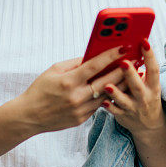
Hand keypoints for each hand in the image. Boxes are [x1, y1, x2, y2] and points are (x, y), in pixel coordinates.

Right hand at [16, 45, 130, 133]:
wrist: (29, 116)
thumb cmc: (40, 89)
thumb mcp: (54, 70)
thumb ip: (75, 63)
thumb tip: (94, 56)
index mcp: (68, 81)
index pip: (95, 65)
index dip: (111, 55)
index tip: (124, 47)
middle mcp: (76, 97)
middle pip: (107, 81)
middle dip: (123, 69)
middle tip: (136, 60)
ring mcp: (80, 110)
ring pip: (107, 95)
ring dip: (121, 84)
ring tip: (132, 74)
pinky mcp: (82, 119)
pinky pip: (99, 106)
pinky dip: (109, 95)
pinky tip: (118, 88)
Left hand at [100, 39, 163, 135]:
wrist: (149, 125)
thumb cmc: (146, 96)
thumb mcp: (149, 84)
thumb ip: (140, 71)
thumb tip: (128, 49)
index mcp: (153, 86)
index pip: (153, 69)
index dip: (150, 55)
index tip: (144, 41)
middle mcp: (145, 97)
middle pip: (137, 85)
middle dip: (130, 74)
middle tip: (123, 62)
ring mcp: (134, 108)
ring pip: (124, 101)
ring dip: (116, 93)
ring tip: (107, 85)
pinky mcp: (124, 117)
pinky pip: (115, 112)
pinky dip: (109, 107)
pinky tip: (102, 101)